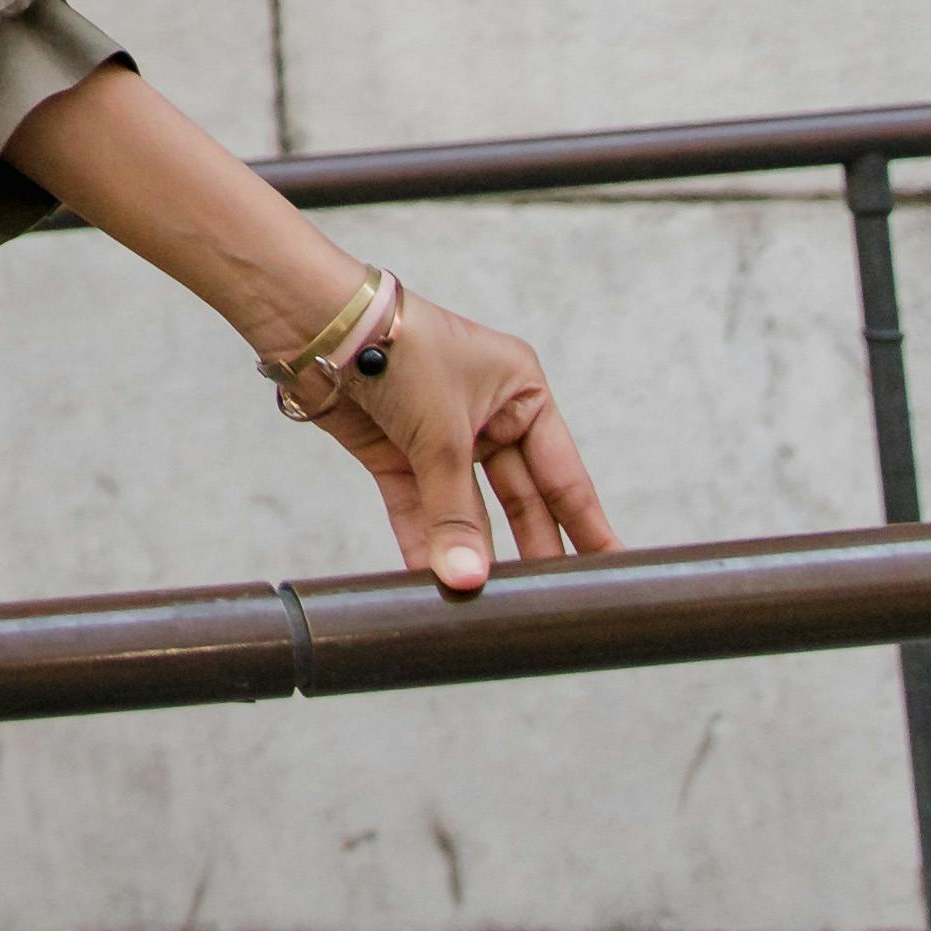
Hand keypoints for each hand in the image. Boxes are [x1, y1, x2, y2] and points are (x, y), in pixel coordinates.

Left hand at [302, 284, 613, 597]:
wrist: (317, 325)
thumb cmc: (399, 352)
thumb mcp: (443, 433)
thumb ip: (456, 512)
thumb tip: (468, 580)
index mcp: (521, 392)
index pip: (564, 473)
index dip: (587, 525)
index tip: (613, 569)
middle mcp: (487, 415)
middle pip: (519, 499)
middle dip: (532, 550)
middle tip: (552, 604)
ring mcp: (440, 437)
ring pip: (466, 509)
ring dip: (472, 552)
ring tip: (492, 604)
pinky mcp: (396, 454)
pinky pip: (418, 508)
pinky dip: (424, 542)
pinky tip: (436, 583)